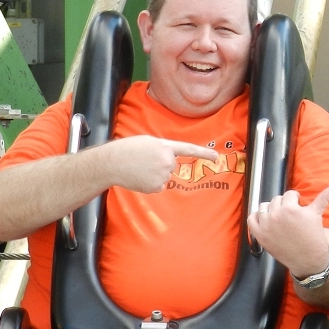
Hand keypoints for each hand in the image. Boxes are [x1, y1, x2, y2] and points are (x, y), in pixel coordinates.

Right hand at [101, 135, 217, 193]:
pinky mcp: (156, 187)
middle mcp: (167, 161)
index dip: (203, 153)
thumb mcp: (147, 141)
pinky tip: (140, 177)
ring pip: (165, 176)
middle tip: (144, 160)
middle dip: (161, 163)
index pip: (188, 149)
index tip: (216, 156)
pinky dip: (150, 183)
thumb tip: (170, 160)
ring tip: (139, 168)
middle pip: (171, 165)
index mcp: (164, 146)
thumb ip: (162, 148)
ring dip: (154, 173)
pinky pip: (158, 186)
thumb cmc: (127, 149)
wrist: (112, 163)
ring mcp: (162, 175)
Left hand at [248, 186, 328, 277]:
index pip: (289, 195)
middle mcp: (277, 215)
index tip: (298, 210)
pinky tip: (266, 222)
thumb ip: (325, 197)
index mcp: (291, 209)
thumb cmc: (314, 238)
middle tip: (290, 217)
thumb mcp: (317, 215)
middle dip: (284, 206)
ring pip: (263, 206)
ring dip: (270, 210)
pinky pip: (252, 218)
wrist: (308, 260)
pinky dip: (257, 218)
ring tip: (279, 219)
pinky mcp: (260, 235)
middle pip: (276, 200)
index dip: (295, 201)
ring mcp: (266, 225)